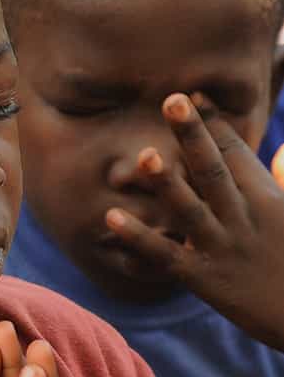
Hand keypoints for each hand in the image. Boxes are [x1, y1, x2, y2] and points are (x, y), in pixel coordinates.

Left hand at [104, 92, 283, 349]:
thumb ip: (283, 184)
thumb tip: (280, 157)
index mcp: (268, 200)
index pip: (237, 155)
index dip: (214, 126)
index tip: (194, 95)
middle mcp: (246, 219)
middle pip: (215, 170)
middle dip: (195, 135)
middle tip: (173, 100)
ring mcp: (224, 249)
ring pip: (191, 209)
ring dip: (167, 183)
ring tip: (145, 155)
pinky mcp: (205, 280)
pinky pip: (166, 255)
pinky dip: (139, 237)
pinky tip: (111, 217)